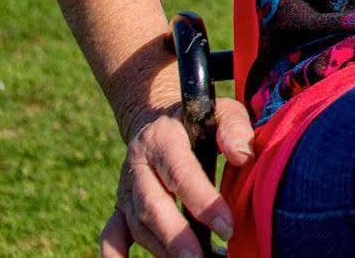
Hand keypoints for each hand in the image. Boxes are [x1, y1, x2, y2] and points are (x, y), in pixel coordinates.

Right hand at [100, 98, 252, 257]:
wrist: (158, 120)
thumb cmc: (199, 120)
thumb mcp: (221, 111)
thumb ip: (234, 128)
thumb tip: (243, 156)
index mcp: (163, 139)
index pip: (181, 173)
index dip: (202, 201)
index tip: (227, 227)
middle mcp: (138, 165)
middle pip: (152, 205)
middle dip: (175, 236)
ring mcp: (126, 188)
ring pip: (137, 224)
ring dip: (161, 248)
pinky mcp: (120, 206)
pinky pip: (111, 234)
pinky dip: (114, 255)